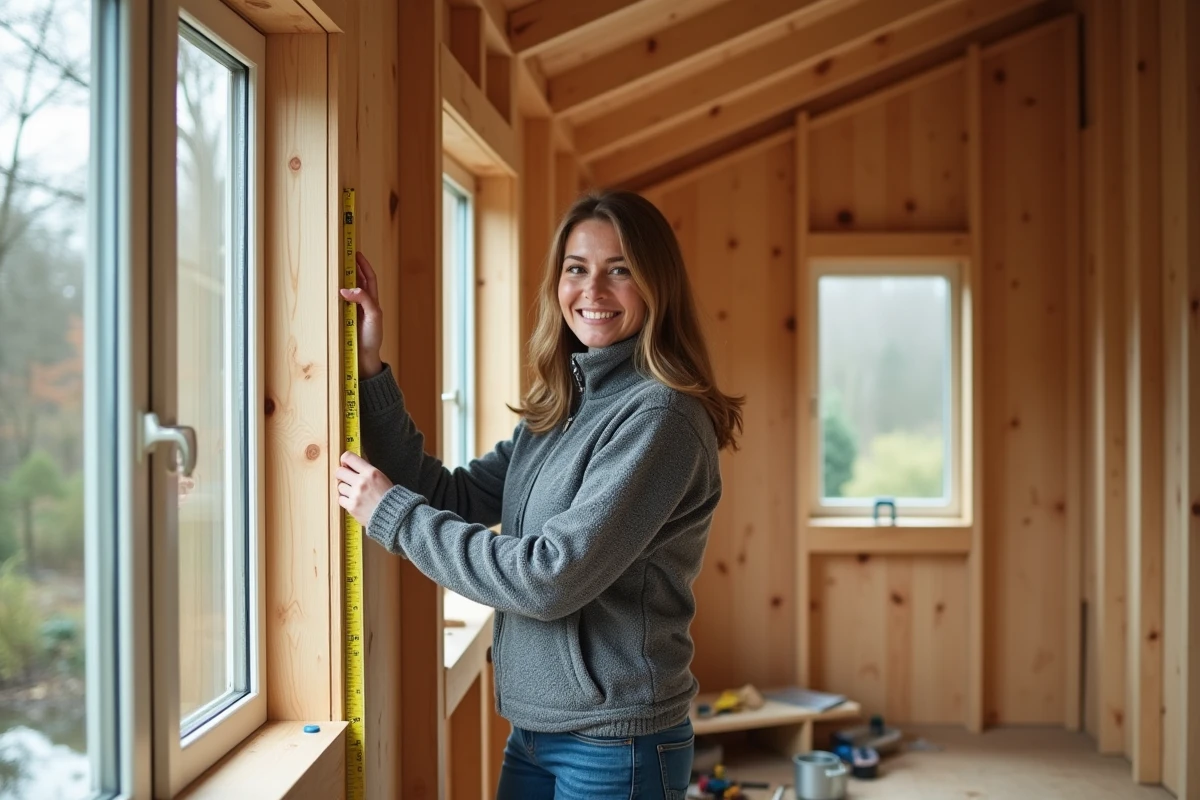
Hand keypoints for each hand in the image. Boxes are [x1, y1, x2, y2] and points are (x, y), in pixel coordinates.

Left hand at [336, 451, 393, 525]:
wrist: (394, 515)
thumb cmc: (389, 496)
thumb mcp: (381, 477)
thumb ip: (367, 470)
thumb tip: (352, 464)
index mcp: (371, 472)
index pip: (348, 457)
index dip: (344, 460)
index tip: (346, 465)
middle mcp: (362, 482)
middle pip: (339, 472)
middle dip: (342, 475)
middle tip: (347, 479)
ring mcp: (356, 495)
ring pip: (340, 486)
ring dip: (345, 489)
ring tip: (355, 493)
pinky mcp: (352, 506)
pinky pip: (341, 499)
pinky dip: (346, 500)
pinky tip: (354, 500)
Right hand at [339, 251, 383, 377]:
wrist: (363, 358)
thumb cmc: (372, 338)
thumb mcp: (374, 317)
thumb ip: (364, 301)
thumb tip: (346, 289)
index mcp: (372, 301)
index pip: (369, 278)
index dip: (363, 265)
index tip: (356, 253)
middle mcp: (362, 303)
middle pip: (356, 281)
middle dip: (350, 268)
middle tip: (340, 256)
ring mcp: (351, 310)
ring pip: (345, 290)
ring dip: (340, 279)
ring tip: (332, 268)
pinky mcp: (342, 317)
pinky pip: (336, 302)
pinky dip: (332, 294)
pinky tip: (326, 289)